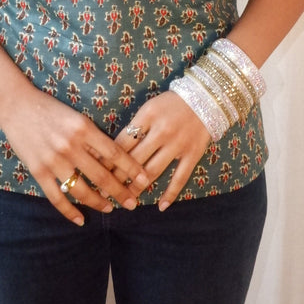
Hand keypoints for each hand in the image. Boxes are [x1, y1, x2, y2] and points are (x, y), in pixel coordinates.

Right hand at [0, 86, 151, 225]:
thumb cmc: (50, 107)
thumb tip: (114, 158)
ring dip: (99, 203)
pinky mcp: (38, 171)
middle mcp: (70, 146)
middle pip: (102, 176)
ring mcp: (54, 161)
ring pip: (82, 191)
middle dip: (121, 192)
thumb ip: (93, 137)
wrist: (16, 104)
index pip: (115, 153)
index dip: (132, 169)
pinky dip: (70, 212)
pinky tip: (81, 220)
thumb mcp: (76, 116)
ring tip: (111, 209)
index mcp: (84, 128)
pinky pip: (57, 198)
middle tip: (133, 203)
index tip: (145, 179)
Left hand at [115, 91, 210, 209]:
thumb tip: (113, 147)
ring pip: (153, 171)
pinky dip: (170, 193)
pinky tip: (161, 206)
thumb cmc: (172, 103)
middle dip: (118, 176)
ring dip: (138, 187)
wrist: (206, 97)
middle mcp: (161, 131)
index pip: (123, 142)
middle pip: (135, 159)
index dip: (108, 158)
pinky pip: (180, 178)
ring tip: (126, 199)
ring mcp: (178, 145)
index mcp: (147, 116)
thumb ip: (135, 125)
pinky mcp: (193, 154)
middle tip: (105, 190)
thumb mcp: (150, 107)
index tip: (97, 171)